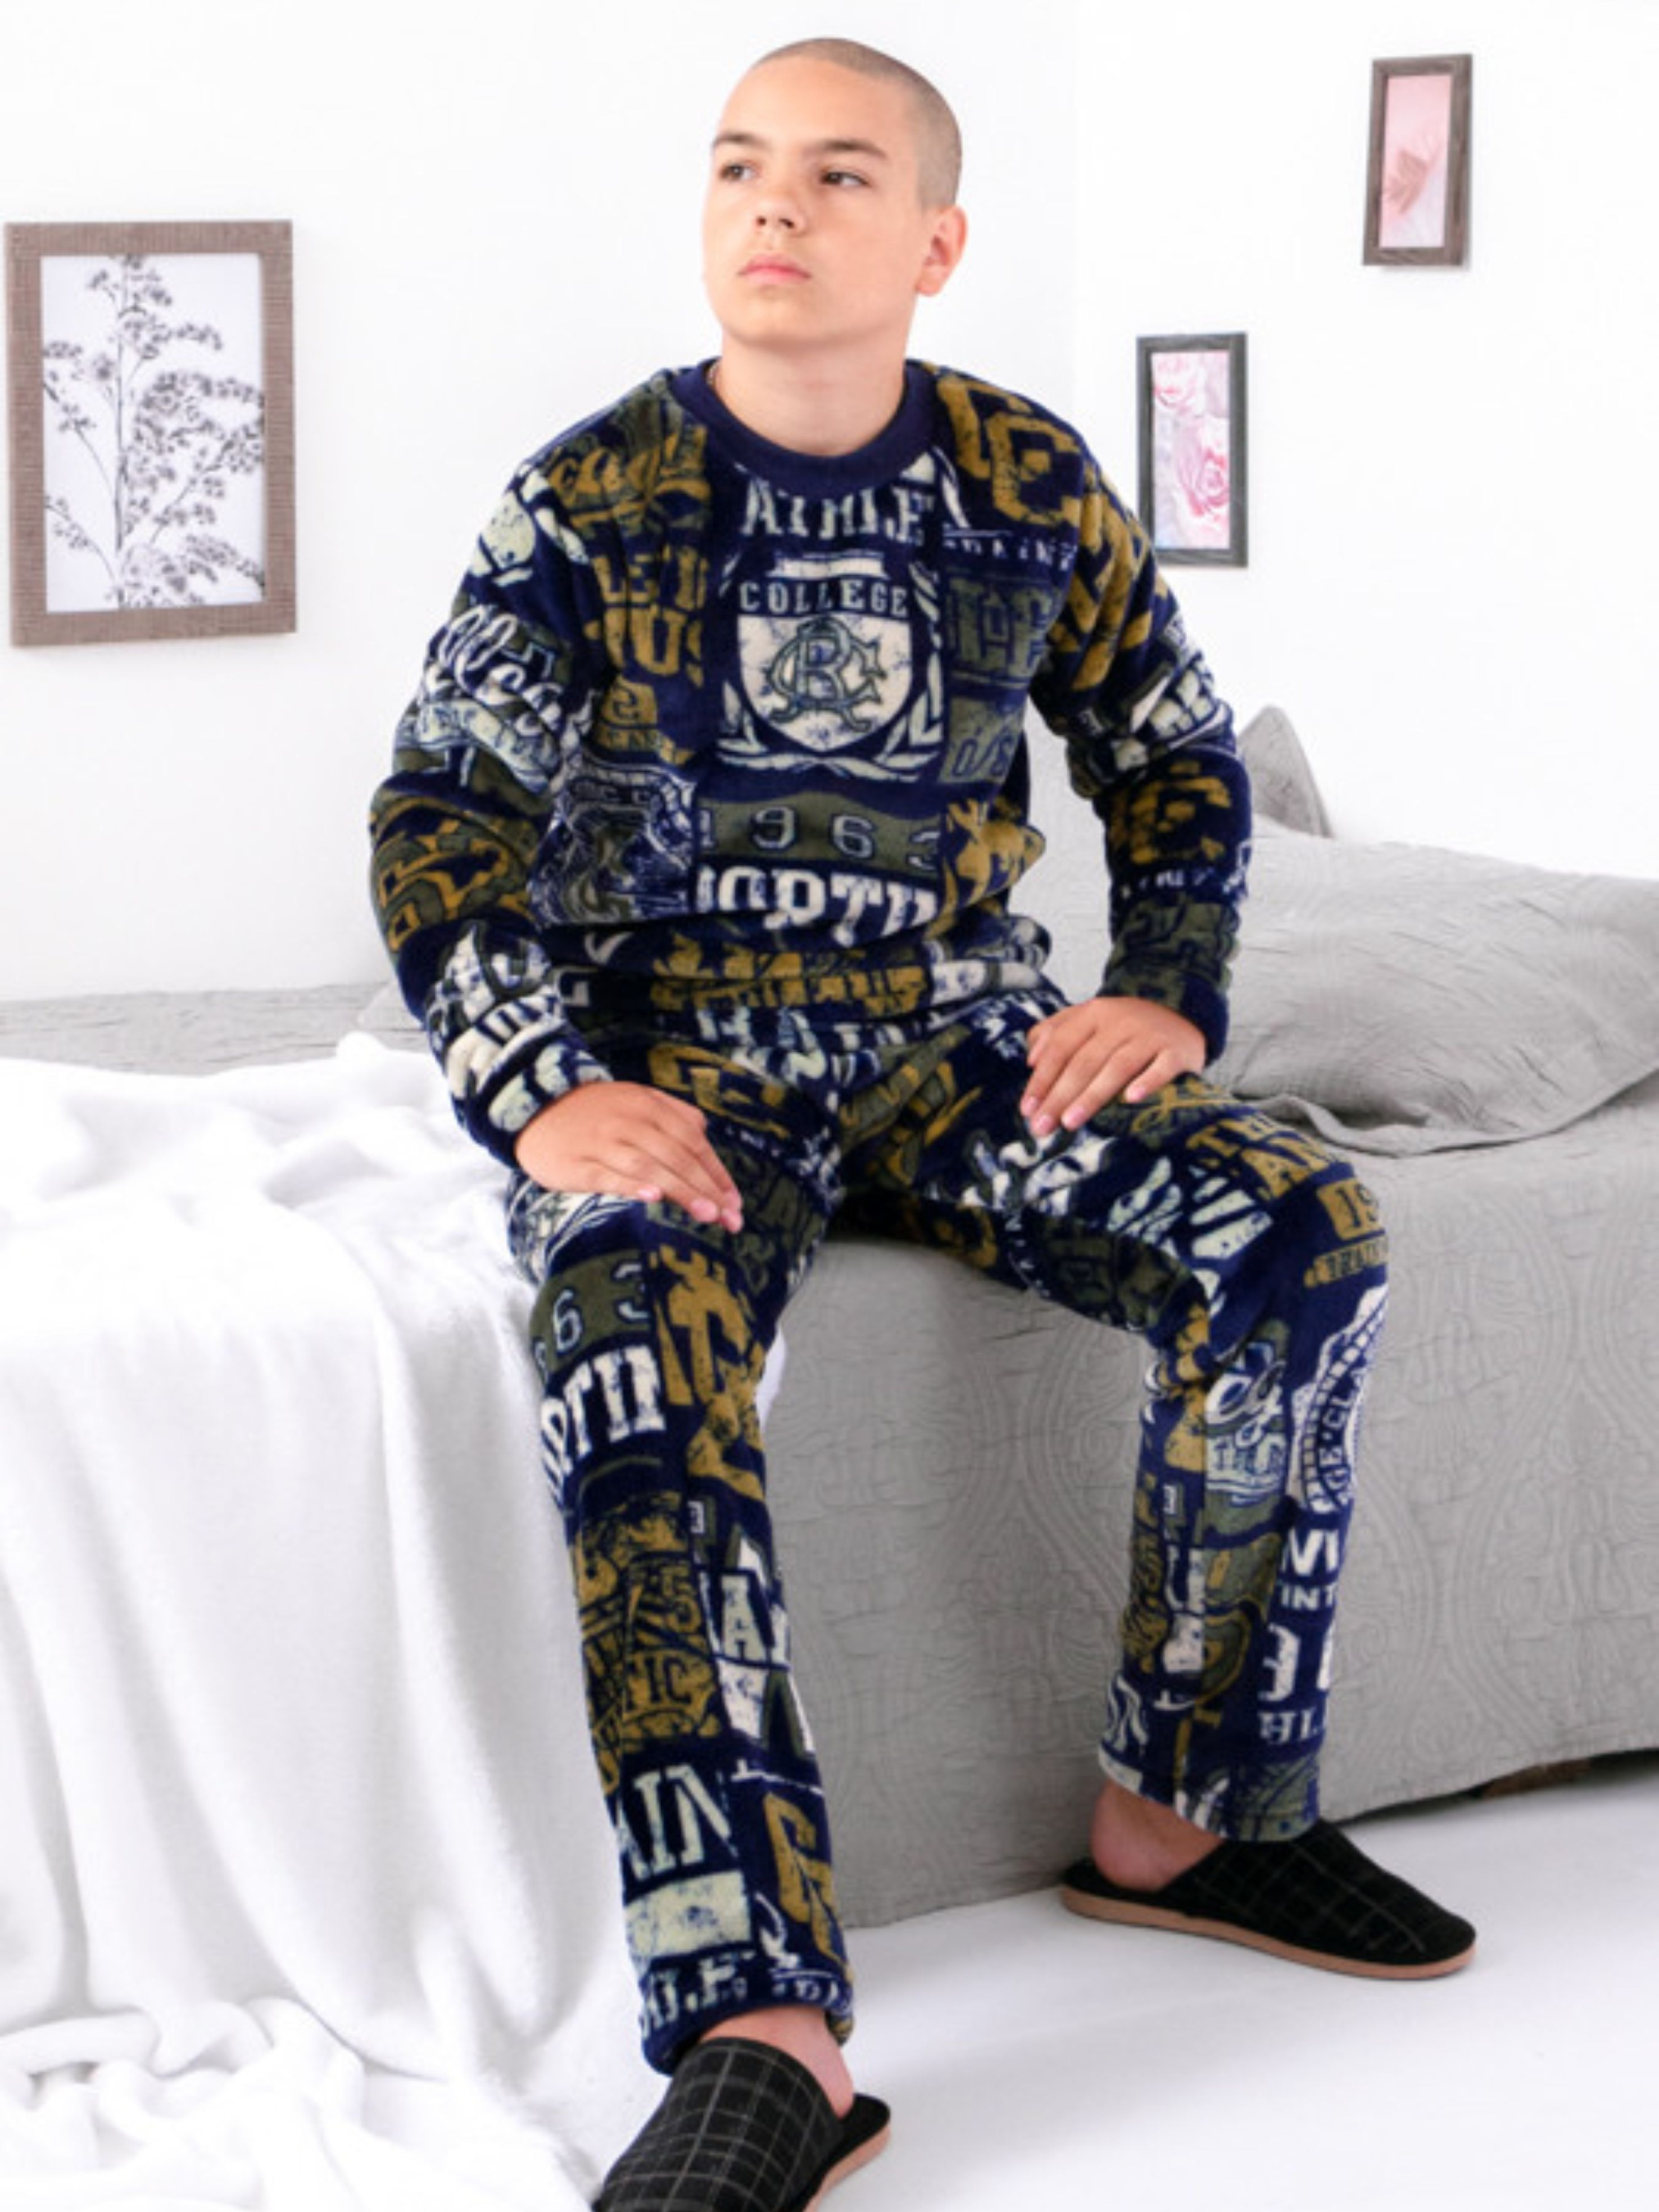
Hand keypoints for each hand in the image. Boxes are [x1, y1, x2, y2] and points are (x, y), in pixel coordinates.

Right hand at [513, 1081, 744, 1232]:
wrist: (533, 1106)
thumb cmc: (593, 1112)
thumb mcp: (634, 1100)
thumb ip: (671, 1115)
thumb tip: (704, 1136)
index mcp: (648, 1105)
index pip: (692, 1140)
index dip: (716, 1172)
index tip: (735, 1202)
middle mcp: (629, 1121)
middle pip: (676, 1155)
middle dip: (707, 1187)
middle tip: (730, 1218)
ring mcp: (603, 1142)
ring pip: (649, 1165)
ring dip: (681, 1190)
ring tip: (706, 1214)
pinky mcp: (578, 1164)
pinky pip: (609, 1175)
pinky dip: (632, 1185)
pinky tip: (653, 1196)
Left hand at [1021, 997, 1204, 1134]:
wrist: (1181, 1015)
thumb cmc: (1124, 1028)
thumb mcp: (1088, 1019)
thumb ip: (1055, 1033)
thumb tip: (1031, 1060)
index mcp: (1093, 1013)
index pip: (1060, 1046)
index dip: (1042, 1078)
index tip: (1027, 1109)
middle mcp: (1120, 1021)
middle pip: (1084, 1061)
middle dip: (1059, 1095)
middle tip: (1042, 1126)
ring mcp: (1149, 1035)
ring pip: (1117, 1066)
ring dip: (1092, 1095)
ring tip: (1070, 1122)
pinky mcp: (1176, 1050)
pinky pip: (1161, 1067)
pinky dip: (1147, 1082)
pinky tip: (1130, 1099)